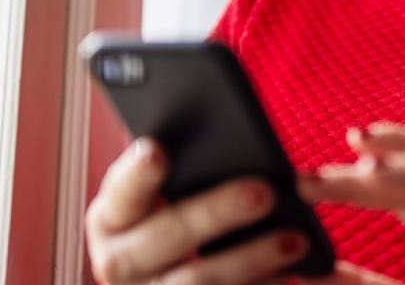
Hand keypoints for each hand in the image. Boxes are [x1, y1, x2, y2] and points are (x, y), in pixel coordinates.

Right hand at [84, 138, 310, 283]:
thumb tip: (227, 134)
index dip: (139, 174)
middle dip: (217, 213)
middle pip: (167, 237)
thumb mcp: (165, 191)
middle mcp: (117, 261)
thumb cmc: (175, 214)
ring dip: (251, 259)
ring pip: (197, 281)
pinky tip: (290, 271)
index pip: (122, 191)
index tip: (159, 151)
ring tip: (295, 239)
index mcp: (110, 217)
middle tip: (264, 193)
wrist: (164, 274)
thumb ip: (182, 166)